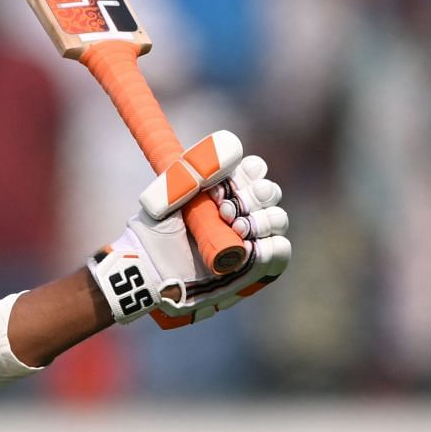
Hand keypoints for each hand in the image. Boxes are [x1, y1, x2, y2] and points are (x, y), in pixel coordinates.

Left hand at [89, 131, 290, 328]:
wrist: (149, 273)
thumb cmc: (153, 236)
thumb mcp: (162, 202)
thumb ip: (184, 178)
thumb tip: (210, 158)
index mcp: (224, 190)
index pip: (253, 170)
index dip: (248, 172)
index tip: (222, 185)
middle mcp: (241, 212)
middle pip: (269, 192)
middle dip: (255, 196)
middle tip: (225, 210)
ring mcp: (250, 239)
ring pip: (277, 219)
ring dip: (261, 220)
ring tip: (235, 228)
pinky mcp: (255, 267)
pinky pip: (280, 250)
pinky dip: (271, 246)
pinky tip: (248, 246)